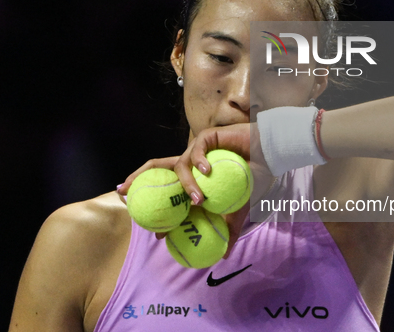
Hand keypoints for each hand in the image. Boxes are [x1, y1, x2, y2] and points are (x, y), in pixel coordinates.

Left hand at [117, 123, 273, 255]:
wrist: (269, 157)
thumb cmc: (253, 179)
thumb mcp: (239, 208)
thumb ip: (230, 227)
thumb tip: (224, 255)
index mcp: (193, 180)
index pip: (167, 192)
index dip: (154, 207)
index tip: (151, 230)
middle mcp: (190, 164)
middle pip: (154, 169)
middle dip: (136, 179)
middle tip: (123, 193)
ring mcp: (196, 151)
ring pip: (179, 166)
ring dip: (187, 185)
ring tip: (199, 200)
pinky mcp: (207, 139)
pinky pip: (197, 152)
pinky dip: (200, 163)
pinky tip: (207, 172)